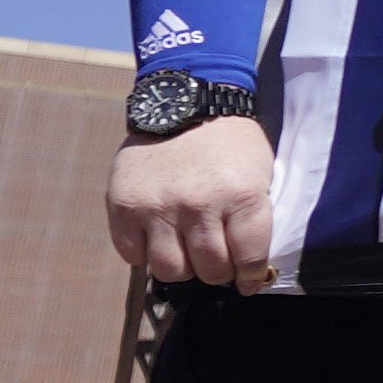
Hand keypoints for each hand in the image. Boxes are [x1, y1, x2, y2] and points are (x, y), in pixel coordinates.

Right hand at [106, 115, 282, 287]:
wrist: (184, 101)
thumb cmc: (229, 143)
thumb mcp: (258, 173)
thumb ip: (253, 218)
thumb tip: (249, 267)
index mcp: (241, 195)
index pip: (250, 257)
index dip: (251, 275)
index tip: (248, 280)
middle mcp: (199, 204)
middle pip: (210, 269)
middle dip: (218, 271)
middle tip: (216, 261)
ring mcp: (158, 206)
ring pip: (170, 269)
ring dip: (182, 267)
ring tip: (187, 251)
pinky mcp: (125, 205)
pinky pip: (133, 255)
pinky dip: (146, 254)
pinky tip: (158, 236)